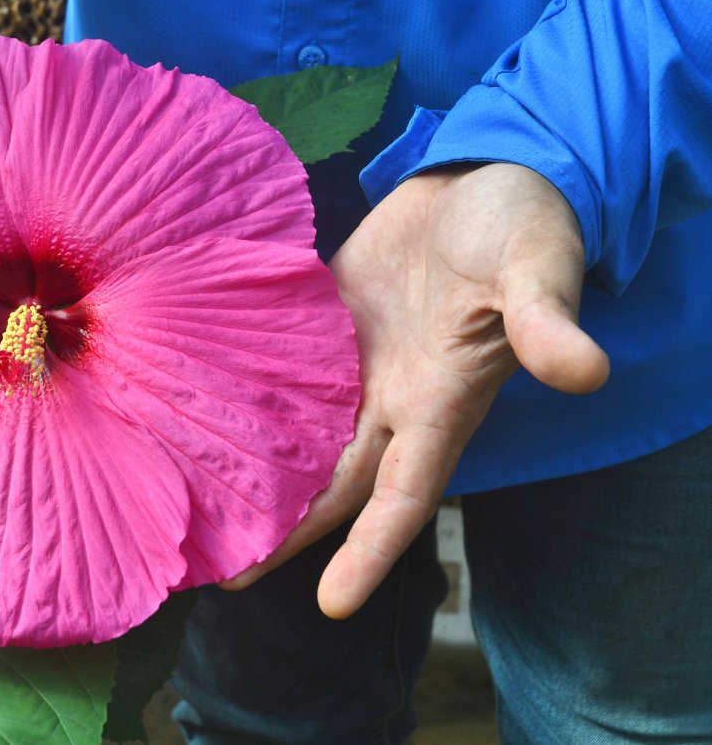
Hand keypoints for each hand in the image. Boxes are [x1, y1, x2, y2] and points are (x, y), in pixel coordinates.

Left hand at [225, 163, 610, 615]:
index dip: (369, 552)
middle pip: (333, 485)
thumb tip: (587, 372)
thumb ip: (547, 321)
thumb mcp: (537, 267)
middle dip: (285, 534)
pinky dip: (243, 398)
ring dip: (257, 476)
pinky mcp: (325, 322)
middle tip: (223, 574)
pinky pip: (280, 373)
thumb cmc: (522, 225)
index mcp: (440, 402)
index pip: (403, 498)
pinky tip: (195, 416)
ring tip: (198, 511)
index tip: (330, 607)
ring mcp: (354, 363)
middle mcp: (392, 398)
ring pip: (299, 438)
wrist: (485, 175)